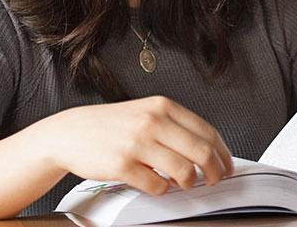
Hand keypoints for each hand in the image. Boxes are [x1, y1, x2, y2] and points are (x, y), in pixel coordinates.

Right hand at [37, 96, 232, 195]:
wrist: (70, 133)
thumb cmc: (110, 125)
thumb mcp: (146, 112)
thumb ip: (174, 125)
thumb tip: (207, 148)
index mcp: (162, 106)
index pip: (208, 131)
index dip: (223, 153)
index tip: (226, 165)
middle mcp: (152, 121)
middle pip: (202, 152)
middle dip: (214, 171)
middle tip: (214, 179)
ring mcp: (137, 143)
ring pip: (184, 171)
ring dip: (189, 183)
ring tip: (183, 183)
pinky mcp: (122, 165)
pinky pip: (157, 185)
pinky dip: (163, 190)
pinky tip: (159, 184)